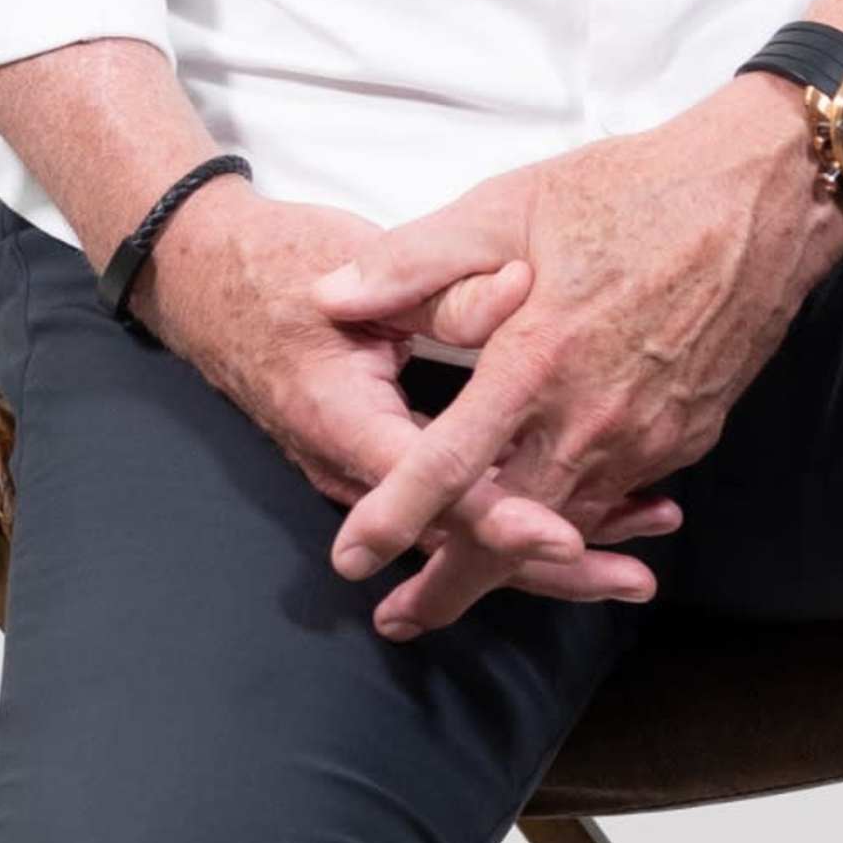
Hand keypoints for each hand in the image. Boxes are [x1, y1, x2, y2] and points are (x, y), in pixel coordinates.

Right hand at [141, 181, 680, 626]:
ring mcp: (366, 475)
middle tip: (632, 577)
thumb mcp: (358, 266)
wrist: (206, 280)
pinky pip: (454, 507)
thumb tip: (523, 291)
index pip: (433, 490)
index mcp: (344, 421)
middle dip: (548, 565)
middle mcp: (353, 467)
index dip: (500, 519)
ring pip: (462, 533)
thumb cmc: (277, 265)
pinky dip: (518, 515)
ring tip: (636, 555)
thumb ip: (441, 288)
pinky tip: (590, 514)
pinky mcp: (384, 465)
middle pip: (458, 540)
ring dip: (547, 546)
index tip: (566, 538)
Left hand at [314, 86, 842, 641]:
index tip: (351, 561)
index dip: (394, 519)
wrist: (766, 196)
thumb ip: (414, 261)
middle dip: (452, 584)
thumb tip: (331, 297)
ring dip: (516, 561)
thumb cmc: (634, 190)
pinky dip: (577, 520)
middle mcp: (595, 418)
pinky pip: (619, 496)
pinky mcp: (688, 435)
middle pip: (512, 531)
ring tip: (461, 586)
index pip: (449, 464)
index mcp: (539, 361)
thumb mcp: (510, 206)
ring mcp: (650, 435)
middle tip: (399, 618)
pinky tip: (550, 530)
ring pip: (569, 522)